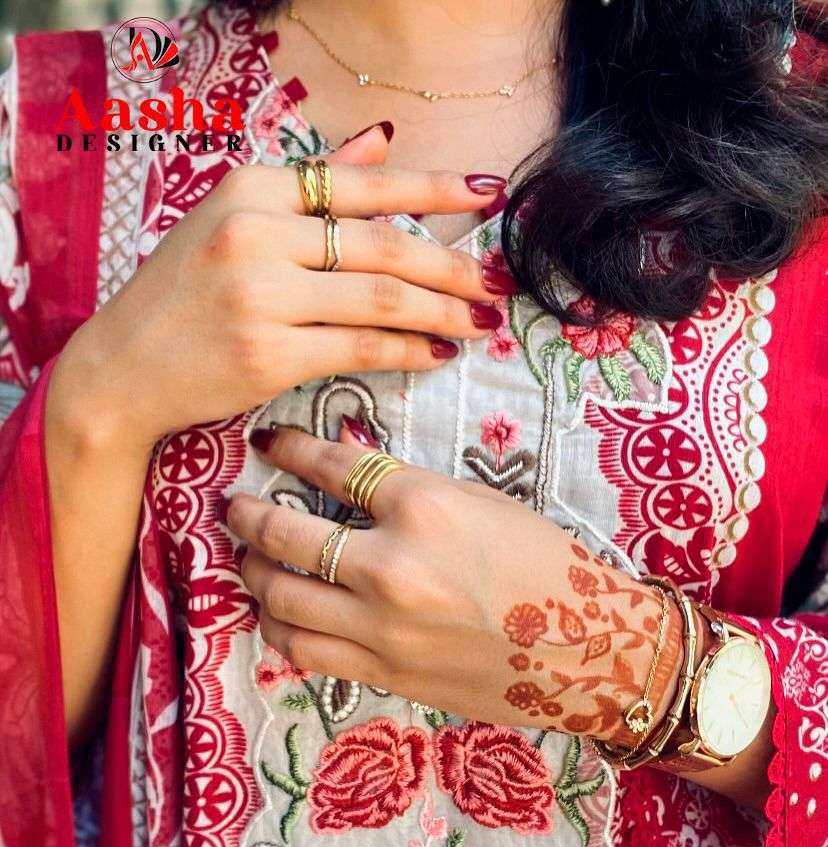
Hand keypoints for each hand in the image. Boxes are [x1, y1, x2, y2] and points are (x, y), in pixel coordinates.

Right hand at [50, 125, 512, 453]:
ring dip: (442, 311)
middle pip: (384, 245)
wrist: (123, 367)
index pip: (364, 184)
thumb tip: (382, 141)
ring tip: (479, 322)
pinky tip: (436, 354)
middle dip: (453, 266)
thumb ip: (312, 181)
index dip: (435, 190)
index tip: (489, 195)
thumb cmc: (182, 293)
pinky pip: (361, 348)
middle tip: (495, 284)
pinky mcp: (267, 354)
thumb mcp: (233, 217)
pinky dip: (408, 351)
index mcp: (252, 189)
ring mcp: (261, 295)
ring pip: (381, 297)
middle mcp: (257, 233)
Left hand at [227, 423, 683, 741]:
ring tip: (251, 560)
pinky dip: (280, 627)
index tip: (269, 444)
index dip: (290, 449)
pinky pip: (304, 651)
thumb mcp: (480, 503)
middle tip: (237, 506)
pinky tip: (281, 612)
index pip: (332, 466)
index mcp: (424, 507)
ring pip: (280, 598)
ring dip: (254, 573)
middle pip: (284, 534)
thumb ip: (409, 493)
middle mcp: (391, 566)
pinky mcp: (384, 672)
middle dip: (248, 514)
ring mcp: (382, 627)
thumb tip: (346, 474)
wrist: (589, 649)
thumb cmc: (545, 564)